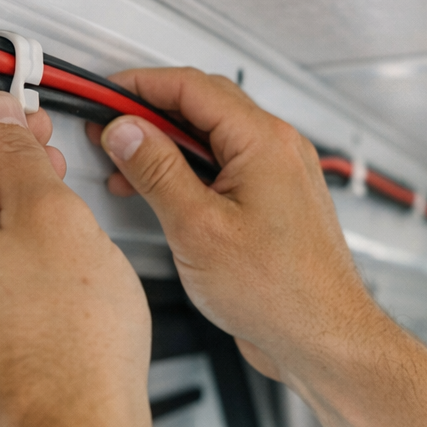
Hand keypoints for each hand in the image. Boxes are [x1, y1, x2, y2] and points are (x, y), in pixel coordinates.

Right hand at [86, 67, 381, 379]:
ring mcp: (280, 177)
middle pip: (203, 106)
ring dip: (167, 147)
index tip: (103, 97)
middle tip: (108, 128)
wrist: (323, 339)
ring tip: (125, 167)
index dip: (139, 87)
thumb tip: (127, 133)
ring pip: (214, 140)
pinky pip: (227, 170)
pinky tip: (162, 195)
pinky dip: (189, 174)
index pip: (191, 87)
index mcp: (264, 142)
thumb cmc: (280, 294)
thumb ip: (157, 172)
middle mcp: (279, 151)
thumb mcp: (198, 228)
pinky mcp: (275, 205)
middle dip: (149, 114)